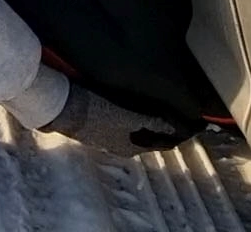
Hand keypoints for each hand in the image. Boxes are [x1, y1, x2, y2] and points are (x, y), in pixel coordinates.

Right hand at [40, 83, 195, 154]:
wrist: (62, 106)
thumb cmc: (96, 113)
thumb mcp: (127, 117)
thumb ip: (151, 121)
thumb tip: (175, 127)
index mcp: (129, 148)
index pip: (160, 144)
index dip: (174, 134)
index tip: (189, 126)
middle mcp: (117, 145)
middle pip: (146, 137)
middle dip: (158, 126)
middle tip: (173, 111)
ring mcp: (104, 135)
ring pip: (132, 129)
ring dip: (144, 119)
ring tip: (154, 103)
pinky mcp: (93, 122)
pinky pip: (119, 121)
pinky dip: (129, 114)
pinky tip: (129, 102)